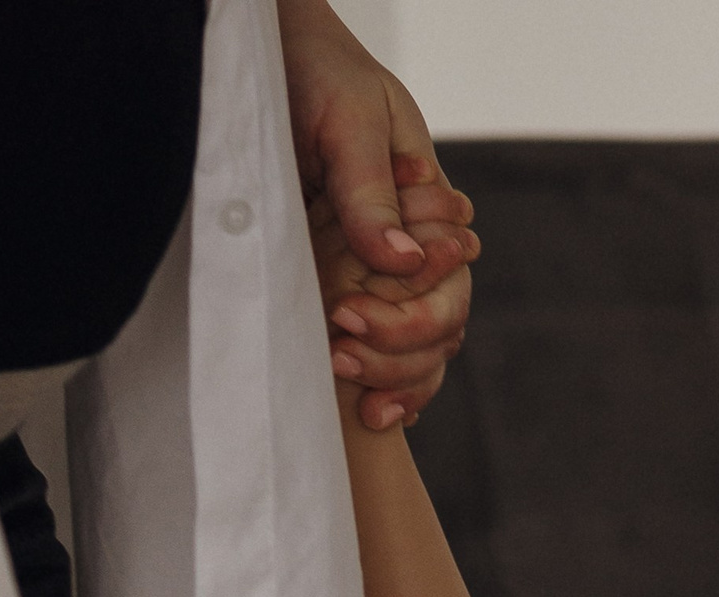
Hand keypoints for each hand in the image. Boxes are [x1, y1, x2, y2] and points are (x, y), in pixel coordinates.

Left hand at [274, 0, 477, 429]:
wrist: (270, 60)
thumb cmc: (318, 73)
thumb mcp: (349, 121)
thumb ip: (371, 192)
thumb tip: (404, 264)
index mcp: (430, 210)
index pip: (448, 287)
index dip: (410, 315)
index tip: (344, 314)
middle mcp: (414, 249)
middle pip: (441, 329)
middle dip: (396, 352)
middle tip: (337, 351)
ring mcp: (386, 275)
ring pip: (423, 353)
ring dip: (391, 378)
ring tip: (346, 389)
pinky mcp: (350, 289)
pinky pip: (389, 354)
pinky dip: (387, 388)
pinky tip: (367, 413)